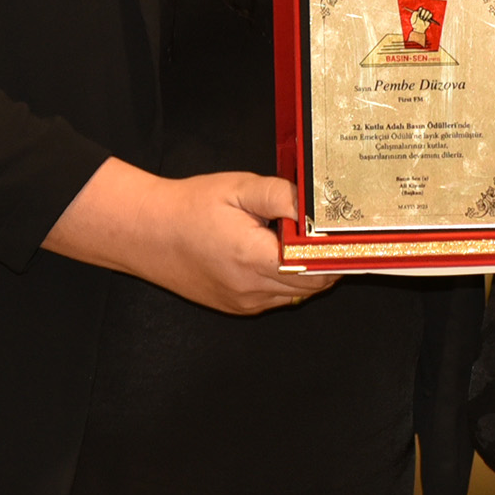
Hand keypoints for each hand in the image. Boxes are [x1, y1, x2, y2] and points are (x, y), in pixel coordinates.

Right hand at [46, 160, 333, 314]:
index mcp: (254, 258)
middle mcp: (252, 288)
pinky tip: (279, 255)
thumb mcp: (238, 188)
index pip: (316, 267)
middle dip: (328, 262)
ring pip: (296, 295)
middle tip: (332, 234)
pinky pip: (276, 299)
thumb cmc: (190, 206)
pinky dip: (287, 281)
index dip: (336, 252)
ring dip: (308, 273)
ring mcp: (244, 302)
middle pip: (313, 285)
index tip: (348, 235)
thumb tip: (313, 208)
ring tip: (304, 242)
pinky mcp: (236, 306)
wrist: (146, 232)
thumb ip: (280, 195)